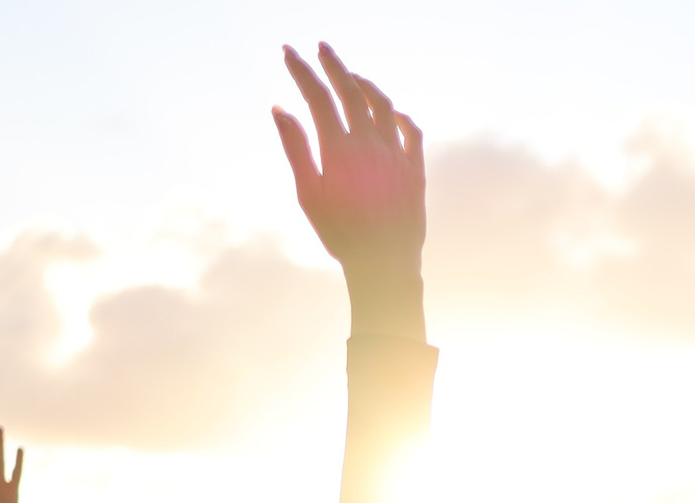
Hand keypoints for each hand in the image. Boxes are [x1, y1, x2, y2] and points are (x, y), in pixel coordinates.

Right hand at [272, 45, 424, 323]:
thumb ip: (295, 148)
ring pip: (383, 106)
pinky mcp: (415, 170)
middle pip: (352, 92)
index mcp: (339, 150)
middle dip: (334, 65)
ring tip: (351, 75)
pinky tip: (389, 111)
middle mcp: (370, 146)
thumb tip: (280, 109)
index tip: (289, 53)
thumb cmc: (341, 233)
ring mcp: (396, 156)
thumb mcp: (308, 194)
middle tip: (320, 47)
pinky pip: (410, 132)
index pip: (318, 97)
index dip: (302, 71)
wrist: (386, 263)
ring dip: (366, 85)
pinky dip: (398, 115)